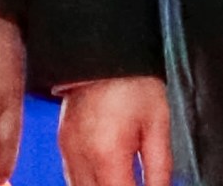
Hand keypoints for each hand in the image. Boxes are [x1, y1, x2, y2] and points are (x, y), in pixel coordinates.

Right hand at [56, 75, 172, 185]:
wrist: (104, 50)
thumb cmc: (133, 82)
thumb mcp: (158, 125)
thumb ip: (160, 168)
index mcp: (107, 154)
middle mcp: (81, 157)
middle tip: (134, 180)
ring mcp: (67, 151)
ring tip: (123, 178)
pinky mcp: (62, 143)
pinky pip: (72, 177)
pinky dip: (89, 183)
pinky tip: (106, 177)